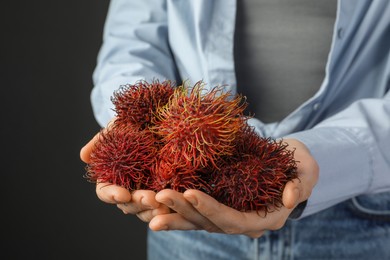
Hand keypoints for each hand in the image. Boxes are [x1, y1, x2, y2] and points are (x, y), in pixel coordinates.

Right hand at [80, 127, 169, 221]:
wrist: (158, 116)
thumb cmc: (132, 122)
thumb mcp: (116, 126)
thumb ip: (101, 141)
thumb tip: (83, 156)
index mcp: (112, 176)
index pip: (106, 192)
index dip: (112, 195)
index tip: (123, 194)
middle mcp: (128, 188)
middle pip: (127, 204)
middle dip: (138, 202)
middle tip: (151, 198)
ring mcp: (147, 190)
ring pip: (145, 209)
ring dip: (153, 209)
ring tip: (164, 206)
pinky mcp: (165, 189)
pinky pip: (164, 205)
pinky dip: (168, 207)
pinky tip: (174, 206)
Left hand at [148, 138, 318, 237]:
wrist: (288, 164)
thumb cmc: (298, 166)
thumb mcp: (306, 171)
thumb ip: (301, 183)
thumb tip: (292, 197)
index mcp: (264, 218)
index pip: (234, 219)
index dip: (212, 209)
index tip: (190, 192)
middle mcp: (242, 223)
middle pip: (208, 222)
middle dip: (182, 210)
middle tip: (158, 196)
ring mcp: (227, 215)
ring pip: (195, 220)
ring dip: (171, 212)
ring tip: (147, 203)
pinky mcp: (217, 205)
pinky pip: (192, 212)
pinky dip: (173, 210)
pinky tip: (152, 205)